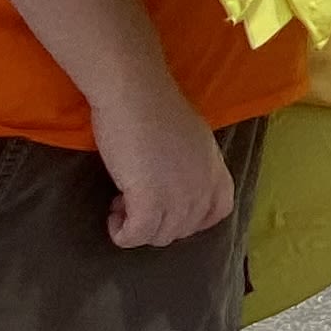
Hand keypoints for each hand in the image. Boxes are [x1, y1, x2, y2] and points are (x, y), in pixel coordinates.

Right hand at [88, 76, 233, 247]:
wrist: (136, 94)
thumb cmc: (156, 106)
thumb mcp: (192, 138)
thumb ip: (192, 164)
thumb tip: (176, 177)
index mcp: (216, 171)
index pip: (217, 212)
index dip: (191, 219)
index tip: (167, 209)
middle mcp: (202, 189)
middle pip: (183, 228)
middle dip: (158, 221)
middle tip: (134, 199)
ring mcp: (179, 198)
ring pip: (159, 236)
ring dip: (137, 226)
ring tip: (121, 202)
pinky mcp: (149, 202)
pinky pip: (136, 236)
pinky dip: (122, 233)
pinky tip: (113, 215)